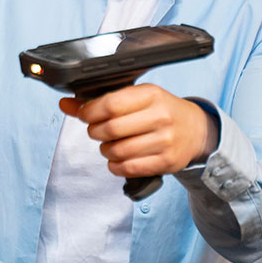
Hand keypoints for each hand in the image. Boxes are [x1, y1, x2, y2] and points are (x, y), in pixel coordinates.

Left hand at [61, 84, 217, 177]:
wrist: (196, 130)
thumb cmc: (161, 111)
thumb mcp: (136, 98)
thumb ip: (100, 101)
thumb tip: (65, 104)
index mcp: (151, 94)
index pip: (110, 104)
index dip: (89, 111)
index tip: (85, 115)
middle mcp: (160, 116)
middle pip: (111, 129)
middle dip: (95, 132)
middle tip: (97, 131)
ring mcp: (165, 141)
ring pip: (117, 151)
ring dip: (105, 150)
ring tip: (110, 145)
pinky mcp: (166, 162)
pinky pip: (128, 168)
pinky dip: (116, 165)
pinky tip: (119, 158)